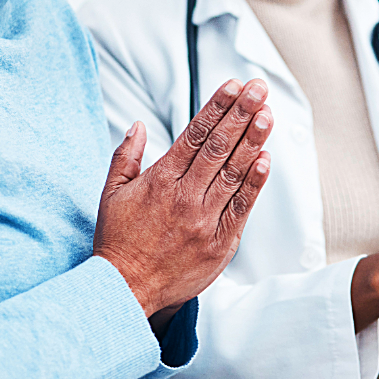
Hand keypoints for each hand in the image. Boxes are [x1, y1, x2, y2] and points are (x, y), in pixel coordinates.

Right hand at [93, 79, 272, 317]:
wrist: (125, 291)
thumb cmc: (118, 242)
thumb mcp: (110, 194)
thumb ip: (126, 156)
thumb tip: (138, 125)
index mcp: (160, 180)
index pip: (195, 134)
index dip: (217, 107)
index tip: (234, 86)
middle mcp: (184, 197)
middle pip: (218, 147)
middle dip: (241, 114)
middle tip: (258, 89)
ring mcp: (203, 221)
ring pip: (234, 173)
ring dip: (253, 141)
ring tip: (267, 114)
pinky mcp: (219, 244)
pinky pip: (241, 208)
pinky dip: (255, 183)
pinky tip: (265, 160)